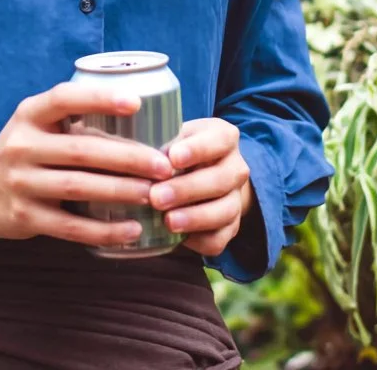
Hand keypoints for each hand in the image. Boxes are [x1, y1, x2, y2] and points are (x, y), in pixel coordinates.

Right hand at [0, 82, 173, 249]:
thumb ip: (73, 120)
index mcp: (29, 114)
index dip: (100, 99)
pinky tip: (132, 230)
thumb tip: (142, 117)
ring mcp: (21, 183)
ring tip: (155, 195)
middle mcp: (22, 145)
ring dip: (121, 192)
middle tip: (164, 165)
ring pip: (78, 187)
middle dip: (127, 157)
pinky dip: (104, 230)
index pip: (65, 98)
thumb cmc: (23, 151)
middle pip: (81, 150)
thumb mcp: (36, 125)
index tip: (137, 102)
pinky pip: (70, 227)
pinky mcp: (24, 217)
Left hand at [148, 118, 251, 256]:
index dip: (197, 149)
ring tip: (167, 221)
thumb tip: (140, 159)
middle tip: (157, 197)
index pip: (219, 140)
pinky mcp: (230, 227)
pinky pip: (220, 239)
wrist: (200, 173)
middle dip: (187, 190)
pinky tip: (179, 238)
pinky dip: (200, 241)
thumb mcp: (174, 136)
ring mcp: (236, 199)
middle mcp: (236, 168)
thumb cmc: (179, 149)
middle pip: (220, 180)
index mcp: (224, 137)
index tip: (173, 158)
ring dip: (194, 218)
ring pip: (223, 212)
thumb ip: (163, 143)